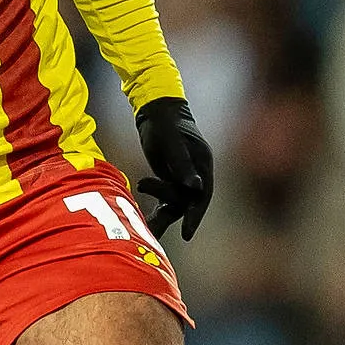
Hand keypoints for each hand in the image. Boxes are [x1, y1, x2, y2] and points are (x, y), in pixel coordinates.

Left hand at [133, 97, 213, 239]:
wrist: (155, 110)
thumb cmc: (164, 123)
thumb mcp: (171, 142)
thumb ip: (182, 164)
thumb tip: (196, 187)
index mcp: (202, 164)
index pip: (202, 195)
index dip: (195, 216)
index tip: (187, 234)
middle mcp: (196, 173)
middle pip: (188, 202)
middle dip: (172, 216)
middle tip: (153, 231)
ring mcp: (183, 176)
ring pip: (175, 202)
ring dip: (160, 212)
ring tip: (144, 226)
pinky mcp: (170, 178)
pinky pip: (165, 199)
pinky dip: (155, 208)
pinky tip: (142, 221)